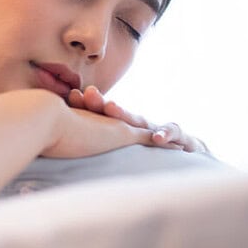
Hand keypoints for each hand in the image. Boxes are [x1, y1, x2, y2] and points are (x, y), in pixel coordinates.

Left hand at [67, 85, 208, 152]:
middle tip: (88, 94)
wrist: (184, 149)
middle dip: (101, 103)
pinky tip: (159, 138)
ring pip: (139, 120)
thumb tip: (63, 152)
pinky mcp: (178, 137)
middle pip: (116, 112)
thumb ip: (92, 150)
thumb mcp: (118, 153)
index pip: (99, 114)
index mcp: (119, 127)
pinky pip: (173, 133)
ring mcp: (155, 128)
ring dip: (125, 114)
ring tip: (112, 109)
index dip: (86, 105)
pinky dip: (165, 134)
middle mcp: (135, 124)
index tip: (72, 96)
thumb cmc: (144, 153)